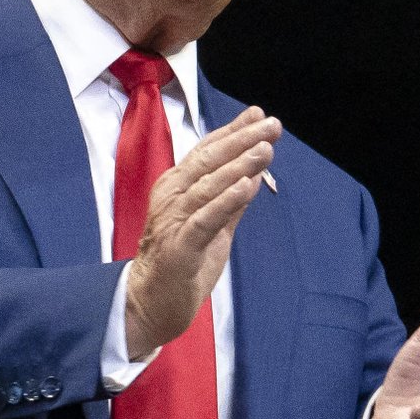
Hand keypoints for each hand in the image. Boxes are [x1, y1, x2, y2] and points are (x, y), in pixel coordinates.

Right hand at [120, 106, 282, 356]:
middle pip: (209, 161)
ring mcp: (174, 221)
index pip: (206, 152)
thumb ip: (230, 201)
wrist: (148, 304)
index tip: (258, 114)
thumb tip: (254, 174)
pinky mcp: (180, 246)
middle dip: (242, 140)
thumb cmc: (180, 264)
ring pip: (208, 186)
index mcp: (177, 188)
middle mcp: (172, 197)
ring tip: (265, 149)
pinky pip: (205, 219)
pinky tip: (246, 186)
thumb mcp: (212, 227)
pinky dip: (226, 201)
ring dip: (239, 166)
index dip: (232, 131)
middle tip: (271, 124)